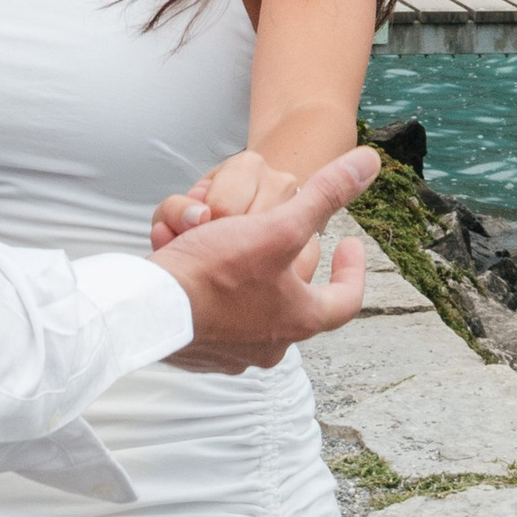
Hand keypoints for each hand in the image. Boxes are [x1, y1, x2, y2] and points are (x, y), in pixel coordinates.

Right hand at [160, 146, 375, 373]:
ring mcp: (233, 353)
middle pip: (295, 302)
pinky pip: (217, 322)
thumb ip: (324, 196)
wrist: (147, 311)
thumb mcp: (277, 227)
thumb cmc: (214, 273)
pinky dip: (216, 297)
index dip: (353, 270)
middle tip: (284, 236)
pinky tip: (203, 273)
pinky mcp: (200, 353)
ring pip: (253, 311)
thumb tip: (369, 163)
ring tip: (239, 249)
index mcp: (299, 320)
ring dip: (249, 280)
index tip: (348, 244)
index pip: (345, 301)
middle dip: (290, 266)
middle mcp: (270, 345)